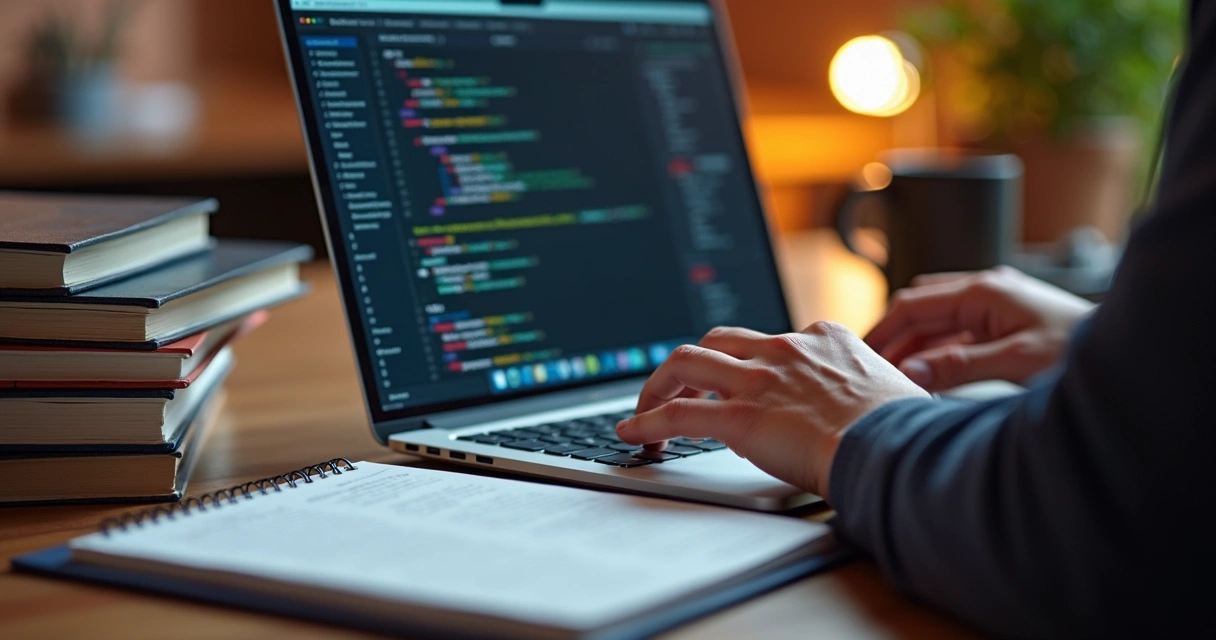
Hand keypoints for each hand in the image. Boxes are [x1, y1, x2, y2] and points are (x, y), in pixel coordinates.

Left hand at [615, 322, 928, 495]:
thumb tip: (856, 415)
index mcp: (824, 338)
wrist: (897, 448)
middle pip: (716, 339)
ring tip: (644, 410)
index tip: (737, 382)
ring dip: (658, 386)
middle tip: (677, 388)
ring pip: (685, 363)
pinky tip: (634, 433)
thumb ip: (861, 394)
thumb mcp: (889, 392)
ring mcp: (759, 379)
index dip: (744, 363)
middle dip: (690, 363)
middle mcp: (785, 349)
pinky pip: (678, 415)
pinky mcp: (740, 416)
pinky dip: (648, 422)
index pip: (766, 340)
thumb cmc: (905, 431)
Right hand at [866, 266, 1095, 391]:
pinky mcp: (1004, 324)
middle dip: (893, 338)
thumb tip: (910, 374)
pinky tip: (928, 376)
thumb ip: (960, 366)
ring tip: (892, 377)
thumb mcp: (1017, 362)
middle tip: (869, 368)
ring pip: (937, 324)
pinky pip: (957, 336)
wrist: (1123, 354)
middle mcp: (985, 292)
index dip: (882, 330)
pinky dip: (937, 354)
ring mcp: (995, 307)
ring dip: (914, 348)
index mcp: (983, 291)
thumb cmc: (1079, 351)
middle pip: (921, 310)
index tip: (860, 354)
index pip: (914, 304)